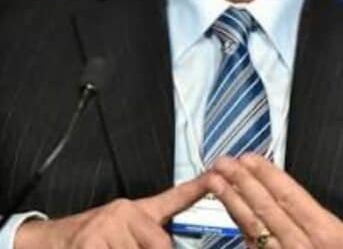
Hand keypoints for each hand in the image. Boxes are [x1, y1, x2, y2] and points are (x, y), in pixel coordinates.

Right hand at [14, 171, 224, 248]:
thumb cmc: (92, 241)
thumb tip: (169, 243)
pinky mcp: (90, 243)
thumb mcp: (124, 232)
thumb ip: (149, 235)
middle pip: (161, 244)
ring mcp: (105, 227)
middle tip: (130, 247)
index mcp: (137, 209)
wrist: (48, 242)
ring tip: (111, 248)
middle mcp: (124, 211)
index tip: (217, 177)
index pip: (173, 199)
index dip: (198, 188)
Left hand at [212, 154, 342, 248]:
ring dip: (232, 202)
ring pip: (254, 229)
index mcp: (328, 236)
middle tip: (222, 161)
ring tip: (215, 180)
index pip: (291, 198)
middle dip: (241, 182)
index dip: (268, 175)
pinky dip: (239, 230)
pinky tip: (228, 213)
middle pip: (266, 210)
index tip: (250, 157)